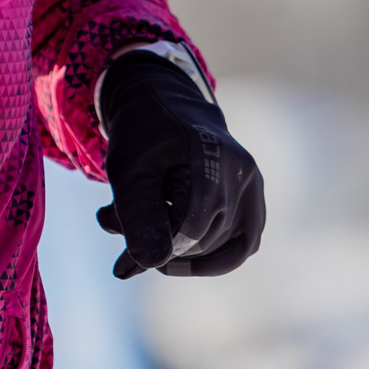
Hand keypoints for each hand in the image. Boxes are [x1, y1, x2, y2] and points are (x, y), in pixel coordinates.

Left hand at [95, 48, 264, 277]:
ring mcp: (253, 186)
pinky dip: (209, 257)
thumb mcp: (128, 171)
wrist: (165, 105)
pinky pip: (241, 246)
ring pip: (224, 247)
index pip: (191, 228)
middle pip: (205, 239)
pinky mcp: (254, 200)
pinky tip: (173, 255)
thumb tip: (152, 263)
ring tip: (141, 231)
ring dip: (180, 251)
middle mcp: (243, 172)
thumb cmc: (142, 136)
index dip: (157, 247)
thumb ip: (138, 216)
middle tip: (113, 223)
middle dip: (159, 244)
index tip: (122, 249)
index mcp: (213, 156)